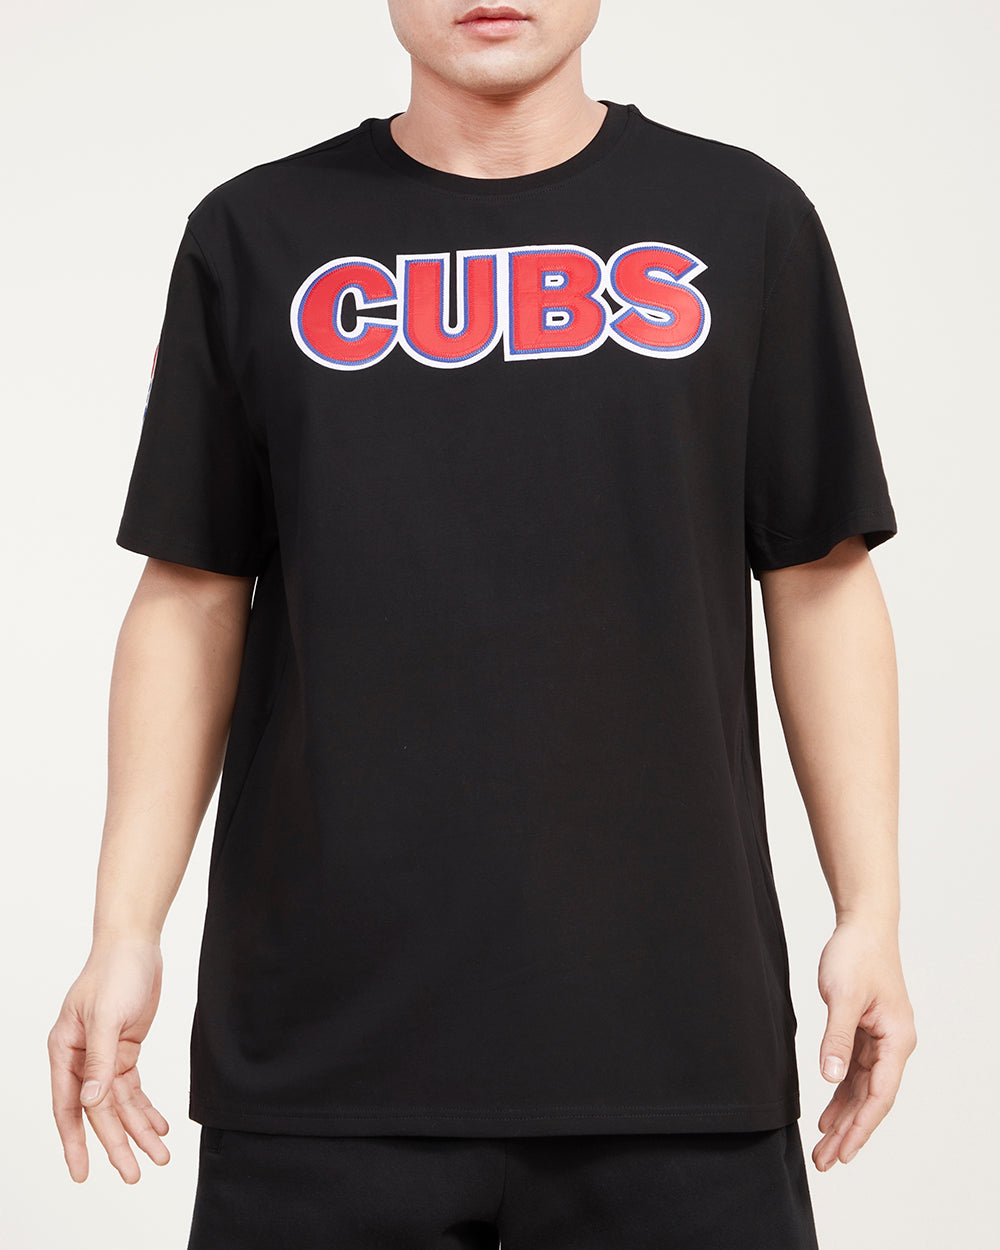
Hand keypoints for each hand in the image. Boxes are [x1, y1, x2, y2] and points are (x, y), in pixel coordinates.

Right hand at [48, 937, 169, 1182]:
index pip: (68, 1106)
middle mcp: (80, 1058)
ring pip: (120, 1104)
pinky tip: (159, 1127)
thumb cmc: (114, 972)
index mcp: (64, 1050)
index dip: (75, 1142)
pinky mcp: (124, 1049)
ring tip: (160, 1156)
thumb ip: (99, 1061)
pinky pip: (133, 1088)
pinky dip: (146, 1108)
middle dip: (118, 1143)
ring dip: (139, 1129)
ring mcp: (103, 1056)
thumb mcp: (106, 1016)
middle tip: (135, 1173)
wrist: (136, 944)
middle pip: (99, 1111)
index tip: (82, 1174)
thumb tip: (90, 1103)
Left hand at [812, 916, 916, 1171]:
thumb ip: (837, 1038)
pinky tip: (827, 1114)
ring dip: (843, 1118)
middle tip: (825, 1162)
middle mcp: (893, 1046)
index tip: (842, 1152)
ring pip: (861, 1090)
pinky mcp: (865, 1033)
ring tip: (823, 1148)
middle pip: (870, 1100)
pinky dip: (840, 1094)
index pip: (879, 1095)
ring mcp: (880, 1041)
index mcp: (897, 1040)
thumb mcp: (843, 996)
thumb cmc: (858, 955)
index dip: (860, 1127)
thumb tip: (830, 1078)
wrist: (863, 926)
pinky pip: (854, 1073)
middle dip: (849, 1133)